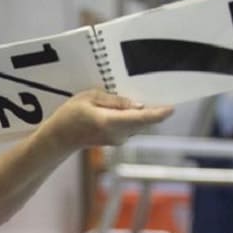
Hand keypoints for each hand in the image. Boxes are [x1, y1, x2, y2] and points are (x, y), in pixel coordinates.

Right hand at [37, 89, 172, 148]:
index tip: (172, 108)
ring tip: (143, 97)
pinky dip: (134, 117)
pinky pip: (131, 126)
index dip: (159, 113)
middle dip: (153, 109)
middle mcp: (118, 134)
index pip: (141, 119)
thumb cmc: (70, 115)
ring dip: (143, 113)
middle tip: (160, 93)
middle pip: (144, 121)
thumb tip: (138, 105)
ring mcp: (118, 139)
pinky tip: (130, 108)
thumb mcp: (89, 98)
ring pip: (138, 123)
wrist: (59, 138)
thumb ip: (115, 101)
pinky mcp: (117, 140)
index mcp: (110, 122)